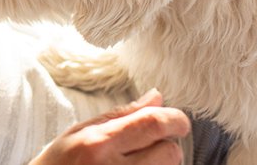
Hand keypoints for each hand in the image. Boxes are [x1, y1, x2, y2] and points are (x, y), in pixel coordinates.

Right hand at [31, 89, 190, 164]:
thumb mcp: (79, 134)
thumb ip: (120, 116)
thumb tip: (157, 98)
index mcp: (98, 144)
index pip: (153, 124)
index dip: (175, 120)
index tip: (178, 122)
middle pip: (169, 152)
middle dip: (167, 146)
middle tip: (150, 147)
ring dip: (160, 164)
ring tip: (134, 164)